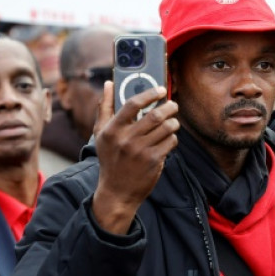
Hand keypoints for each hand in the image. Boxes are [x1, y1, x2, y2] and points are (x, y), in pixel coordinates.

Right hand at [91, 82, 179, 234]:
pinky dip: (173, 138)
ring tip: (172, 122)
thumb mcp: (101, 134)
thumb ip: (104, 107)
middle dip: (169, 107)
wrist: (117, 192)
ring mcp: (140, 151)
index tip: (161, 89)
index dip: (150, 94)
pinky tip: (168, 138)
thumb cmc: (110, 158)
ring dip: (173, 122)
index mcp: (112, 130)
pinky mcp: (153, 161)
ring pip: (166, 128)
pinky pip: (171, 142)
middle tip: (172, 105)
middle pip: (155, 115)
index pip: (133, 104)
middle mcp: (126, 139)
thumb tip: (108, 83)